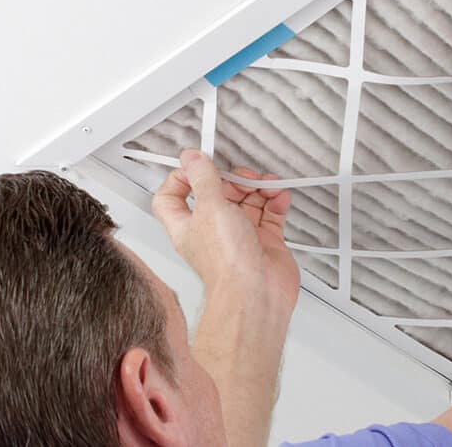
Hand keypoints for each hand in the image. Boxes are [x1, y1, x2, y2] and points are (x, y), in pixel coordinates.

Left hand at [151, 149, 299, 305]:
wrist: (256, 293)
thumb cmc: (227, 263)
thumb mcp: (210, 207)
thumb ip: (202, 179)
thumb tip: (191, 158)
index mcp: (188, 225)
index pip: (172, 198)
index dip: (181, 179)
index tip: (196, 166)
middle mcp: (212, 231)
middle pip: (219, 194)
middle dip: (233, 180)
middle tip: (244, 177)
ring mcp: (240, 237)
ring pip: (247, 202)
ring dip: (259, 188)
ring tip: (267, 185)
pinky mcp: (264, 243)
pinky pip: (270, 215)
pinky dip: (276, 202)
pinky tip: (279, 197)